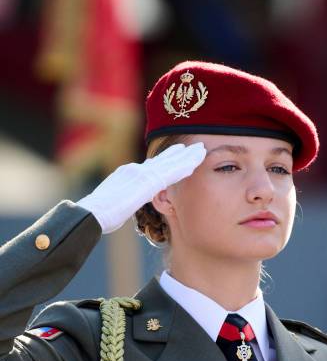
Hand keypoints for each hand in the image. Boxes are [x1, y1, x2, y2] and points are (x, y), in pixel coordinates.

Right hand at [77, 142, 206, 233]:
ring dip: (187, 157)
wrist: (91, 213)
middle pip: (163, 159)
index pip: (153, 164)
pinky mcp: (144, 184)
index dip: (169, 158)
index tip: (181, 152)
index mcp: (128, 174)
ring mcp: (140, 175)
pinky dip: (181, 168)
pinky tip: (193, 165)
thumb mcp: (115, 202)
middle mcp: (135, 170)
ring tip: (201, 150)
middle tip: (197, 146)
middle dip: (181, 153)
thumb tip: (128, 202)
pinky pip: (168, 174)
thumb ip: (125, 198)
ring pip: (169, 163)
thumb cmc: (98, 214)